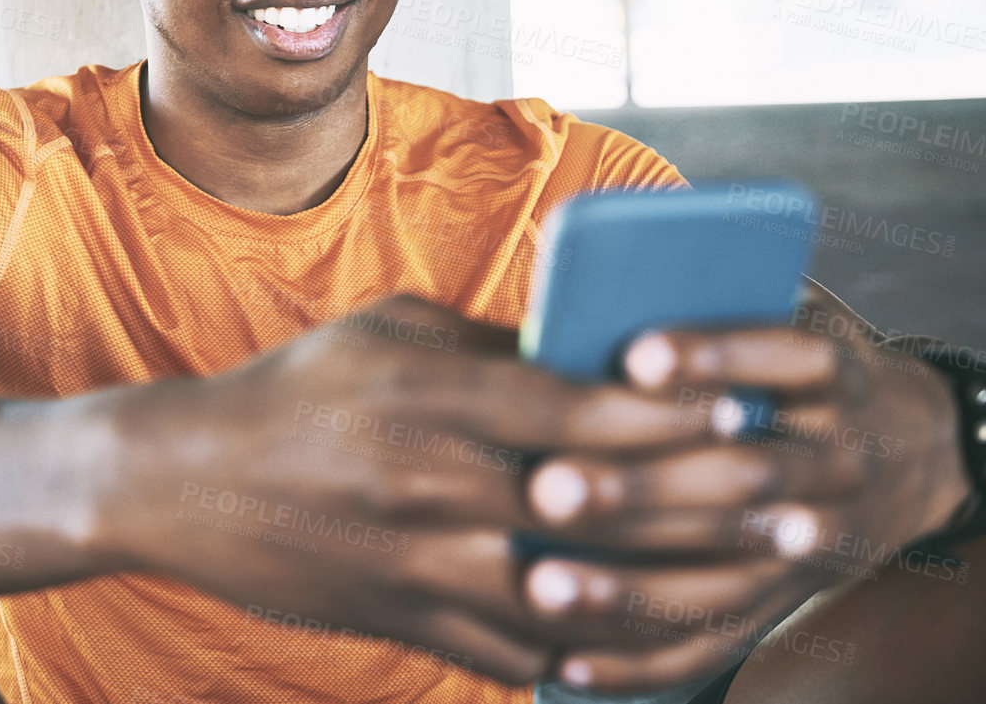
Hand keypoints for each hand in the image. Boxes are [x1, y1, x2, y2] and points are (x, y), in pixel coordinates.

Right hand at [107, 295, 706, 682]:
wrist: (187, 482)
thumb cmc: (299, 388)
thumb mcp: (392, 332)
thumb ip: (495, 348)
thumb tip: (596, 352)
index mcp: (441, 400)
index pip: (588, 408)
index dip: (681, 410)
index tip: (753, 400)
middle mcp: (443, 489)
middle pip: (611, 505)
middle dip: (719, 500)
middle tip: (799, 493)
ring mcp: (429, 569)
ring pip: (589, 593)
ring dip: (689, 584)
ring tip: (764, 574)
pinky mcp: (415, 624)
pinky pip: (530, 654)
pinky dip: (608, 651)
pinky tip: (670, 640)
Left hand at [511, 277, 972, 692]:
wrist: (916, 446)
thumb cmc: (811, 359)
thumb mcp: (794, 307)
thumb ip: (722, 295)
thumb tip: (605, 284)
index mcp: (840, 375)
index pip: (788, 358)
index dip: (717, 356)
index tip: (636, 357)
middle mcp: (839, 464)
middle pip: (742, 482)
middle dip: (642, 489)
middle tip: (548, 487)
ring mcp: (816, 545)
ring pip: (724, 576)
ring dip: (630, 588)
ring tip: (542, 583)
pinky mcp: (788, 602)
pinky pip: (716, 643)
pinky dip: (643, 661)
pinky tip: (569, 663)